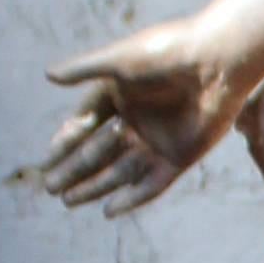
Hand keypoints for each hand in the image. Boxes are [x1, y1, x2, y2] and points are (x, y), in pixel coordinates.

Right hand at [36, 19, 238, 212]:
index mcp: (119, 96)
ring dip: (94, 186)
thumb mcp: (121, 59)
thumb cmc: (167, 52)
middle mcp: (137, 120)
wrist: (217, 62)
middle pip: (98, 152)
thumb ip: (85, 70)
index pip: (85, 125)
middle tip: (50, 187)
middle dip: (73, 170)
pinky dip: (132, 198)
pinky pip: (153, 184)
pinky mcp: (181, 157)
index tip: (46, 161)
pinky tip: (109, 210)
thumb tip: (47, 75)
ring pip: (120, 171)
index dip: (64, 143)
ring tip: (67, 201)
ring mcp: (158, 141)